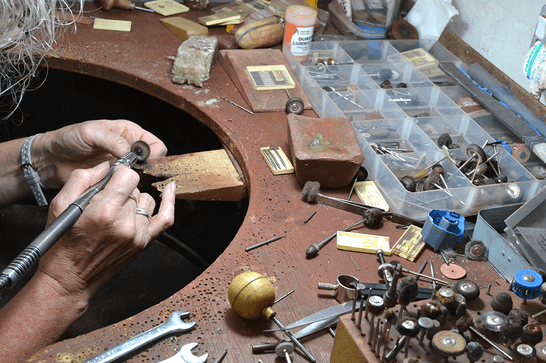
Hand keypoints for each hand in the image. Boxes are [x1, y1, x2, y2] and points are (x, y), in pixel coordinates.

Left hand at [32, 119, 166, 188]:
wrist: (51, 159)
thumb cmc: (68, 139)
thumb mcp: (90, 133)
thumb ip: (113, 141)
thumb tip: (130, 152)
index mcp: (128, 132)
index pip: (154, 144)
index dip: (152, 154)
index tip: (141, 162)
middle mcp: (128, 148)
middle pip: (152, 162)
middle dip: (145, 169)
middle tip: (131, 172)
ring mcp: (122, 165)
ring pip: (141, 175)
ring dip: (133, 179)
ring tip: (119, 178)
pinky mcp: (114, 179)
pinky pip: (127, 185)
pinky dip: (123, 187)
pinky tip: (113, 185)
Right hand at [35, 162, 175, 300]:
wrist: (69, 278)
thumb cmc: (63, 243)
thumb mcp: (61, 204)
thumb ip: (84, 178)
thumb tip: (106, 165)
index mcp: (105, 211)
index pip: (128, 176)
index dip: (118, 173)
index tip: (110, 178)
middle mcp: (125, 223)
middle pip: (135, 189)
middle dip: (120, 189)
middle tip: (104, 200)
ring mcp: (137, 235)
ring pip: (147, 200)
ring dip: (134, 200)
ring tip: (116, 209)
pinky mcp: (144, 243)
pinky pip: (166, 218)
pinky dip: (170, 202)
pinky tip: (171, 188)